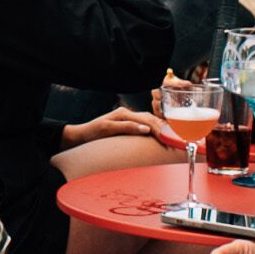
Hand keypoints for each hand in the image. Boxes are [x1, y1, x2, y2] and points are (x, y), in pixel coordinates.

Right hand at [63, 106, 183, 149]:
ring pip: (140, 118)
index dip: (164, 126)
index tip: (175, 137)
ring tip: (165, 134)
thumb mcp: (121, 136)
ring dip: (154, 126)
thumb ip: (134, 134)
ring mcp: (116, 117)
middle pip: (148, 117)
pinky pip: (125, 124)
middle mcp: (124, 113)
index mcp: (129, 117)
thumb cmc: (100, 138)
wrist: (79, 137)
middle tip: (175, 138)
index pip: (151, 119)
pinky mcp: (107, 124)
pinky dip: (135, 126)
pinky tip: (145, 130)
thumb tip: (150, 140)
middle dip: (163, 127)